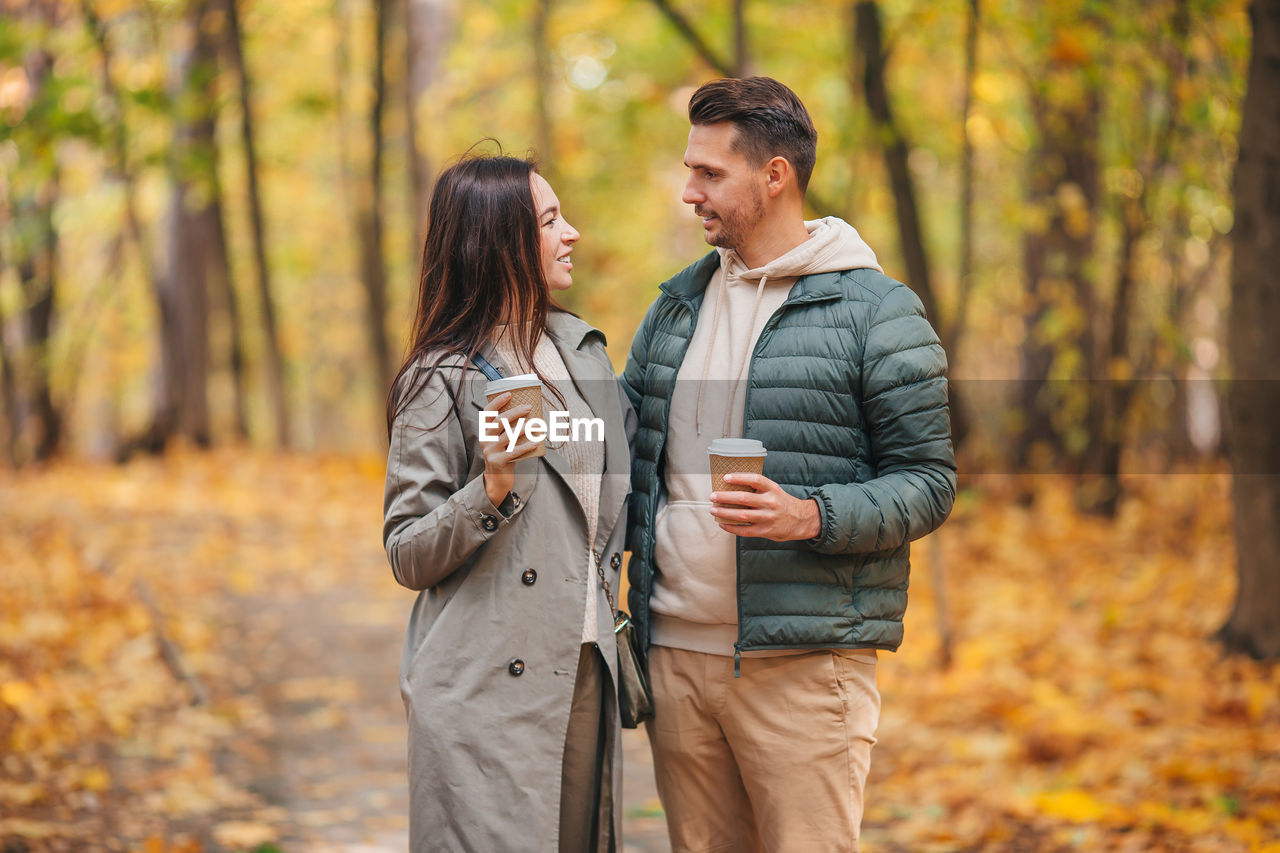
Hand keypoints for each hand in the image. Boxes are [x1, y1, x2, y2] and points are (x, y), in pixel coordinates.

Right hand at [481, 392, 540, 507]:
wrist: (497, 479)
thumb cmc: (503, 454)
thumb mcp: (501, 440)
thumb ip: (508, 429)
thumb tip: (528, 411)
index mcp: (485, 431)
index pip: (487, 413)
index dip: (497, 402)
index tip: (509, 394)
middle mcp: (485, 439)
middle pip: (500, 421)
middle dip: (515, 412)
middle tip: (529, 407)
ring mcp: (491, 451)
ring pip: (508, 436)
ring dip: (524, 428)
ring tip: (536, 424)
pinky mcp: (498, 461)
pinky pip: (514, 451)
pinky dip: (526, 446)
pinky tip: (536, 442)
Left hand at [709, 473, 821, 540]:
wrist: (802, 520)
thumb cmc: (783, 504)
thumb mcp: (775, 491)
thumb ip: (759, 489)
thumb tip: (732, 486)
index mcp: (773, 489)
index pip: (755, 479)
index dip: (739, 478)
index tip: (725, 477)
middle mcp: (770, 502)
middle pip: (744, 498)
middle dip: (725, 497)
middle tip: (712, 496)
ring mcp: (768, 518)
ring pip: (741, 515)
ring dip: (724, 512)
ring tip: (713, 510)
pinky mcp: (765, 531)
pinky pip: (744, 530)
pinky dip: (731, 527)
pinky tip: (722, 524)